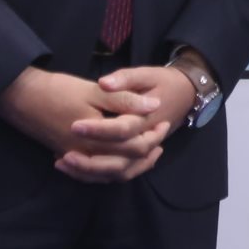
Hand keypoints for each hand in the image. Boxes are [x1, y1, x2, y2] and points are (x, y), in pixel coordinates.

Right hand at [0, 67, 168, 182]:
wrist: (20, 98)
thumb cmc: (57, 91)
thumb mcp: (94, 90)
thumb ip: (124, 101)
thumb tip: (153, 107)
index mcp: (96, 139)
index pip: (134, 146)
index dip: (152, 135)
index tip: (163, 120)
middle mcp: (86, 155)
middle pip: (125, 164)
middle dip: (147, 151)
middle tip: (161, 132)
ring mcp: (76, 159)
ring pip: (110, 174)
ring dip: (132, 165)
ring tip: (149, 152)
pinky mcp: (68, 158)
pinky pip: (93, 175)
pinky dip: (111, 170)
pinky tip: (119, 161)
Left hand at [54, 64, 198, 181]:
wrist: (185, 92)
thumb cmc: (163, 81)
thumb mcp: (146, 74)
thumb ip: (125, 79)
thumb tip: (104, 83)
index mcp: (148, 120)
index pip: (122, 130)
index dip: (98, 129)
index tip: (74, 126)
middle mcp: (146, 141)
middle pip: (120, 162)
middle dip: (91, 162)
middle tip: (64, 155)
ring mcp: (143, 152)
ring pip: (118, 172)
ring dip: (91, 172)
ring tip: (63, 163)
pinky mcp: (137, 156)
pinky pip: (118, 173)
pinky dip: (97, 174)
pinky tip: (74, 167)